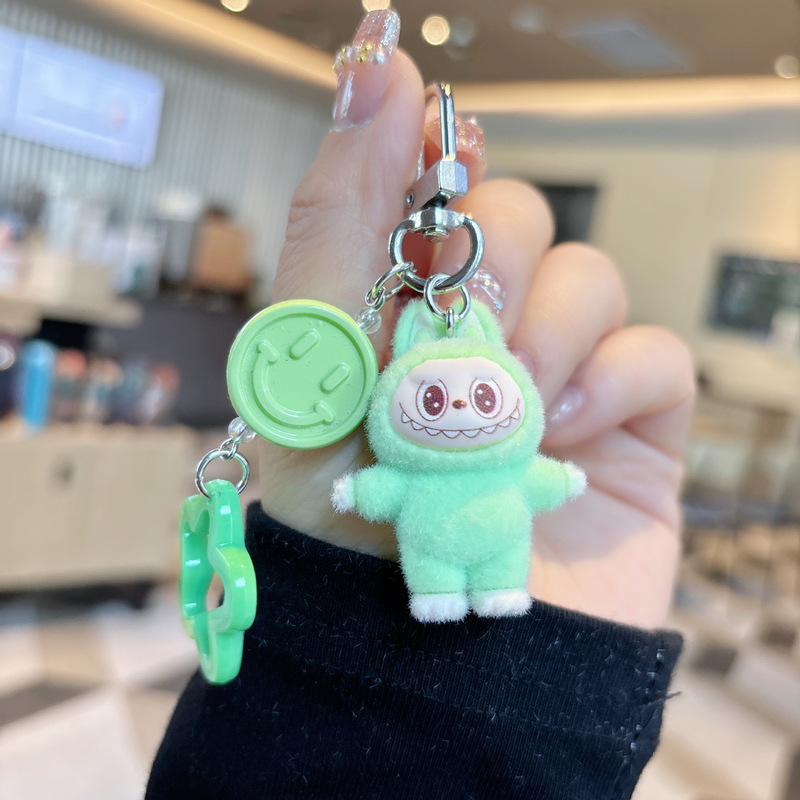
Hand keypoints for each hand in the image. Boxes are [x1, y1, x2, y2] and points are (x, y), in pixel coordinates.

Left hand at [258, 10, 694, 629]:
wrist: (431, 663)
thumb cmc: (352, 519)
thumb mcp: (313, 364)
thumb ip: (335, 216)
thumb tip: (372, 71)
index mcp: (398, 317)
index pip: (424, 193)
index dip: (434, 154)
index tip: (439, 135)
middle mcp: (477, 337)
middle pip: (512, 217)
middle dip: (490, 254)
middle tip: (464, 324)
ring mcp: (556, 379)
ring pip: (587, 275)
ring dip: (549, 327)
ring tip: (514, 405)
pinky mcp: (626, 426)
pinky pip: (654, 352)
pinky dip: (613, 381)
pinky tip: (567, 433)